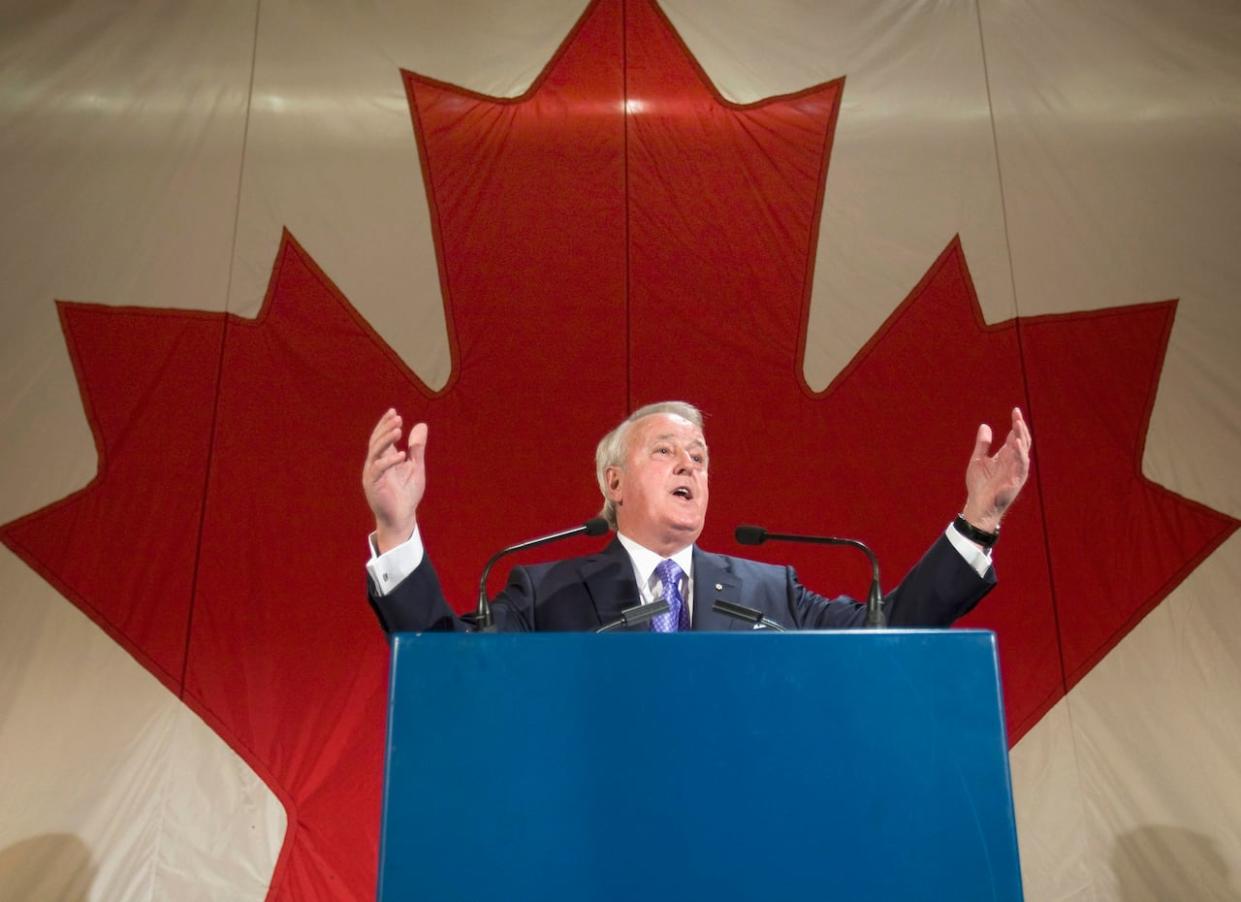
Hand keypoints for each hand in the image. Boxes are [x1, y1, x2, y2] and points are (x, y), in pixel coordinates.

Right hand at [362, 409, 426, 552]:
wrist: (402, 516)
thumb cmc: (407, 493)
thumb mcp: (416, 466)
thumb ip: (417, 448)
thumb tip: (421, 425)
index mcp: (383, 459)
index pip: (380, 437)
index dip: (385, 424)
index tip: (393, 411)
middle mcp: (375, 464)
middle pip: (376, 441)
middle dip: (385, 428)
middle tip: (397, 418)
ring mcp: (372, 474)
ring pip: (375, 452)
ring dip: (385, 439)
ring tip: (398, 429)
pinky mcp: (372, 486)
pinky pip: (378, 469)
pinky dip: (389, 461)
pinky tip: (402, 454)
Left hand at [961, 407, 1031, 533]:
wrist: (978, 505)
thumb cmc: (979, 485)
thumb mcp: (978, 459)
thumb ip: (983, 444)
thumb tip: (985, 425)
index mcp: (1006, 456)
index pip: (1015, 436)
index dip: (1016, 423)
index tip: (1015, 410)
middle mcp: (1014, 461)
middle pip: (1021, 440)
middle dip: (1020, 426)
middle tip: (1017, 414)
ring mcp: (1017, 470)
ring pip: (1024, 450)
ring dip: (1021, 436)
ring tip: (1018, 423)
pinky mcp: (1016, 480)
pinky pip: (1021, 464)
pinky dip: (1020, 453)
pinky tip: (1015, 442)